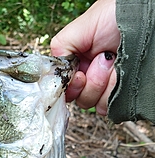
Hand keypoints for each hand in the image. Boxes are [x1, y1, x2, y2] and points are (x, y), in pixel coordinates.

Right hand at [51, 0, 119, 114]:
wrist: (141, 18)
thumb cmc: (113, 16)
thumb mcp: (78, 29)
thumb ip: (61, 49)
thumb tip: (52, 74)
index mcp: (78, 66)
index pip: (65, 91)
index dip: (71, 87)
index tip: (80, 76)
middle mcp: (90, 78)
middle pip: (80, 100)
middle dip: (91, 82)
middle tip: (102, 59)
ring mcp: (106, 87)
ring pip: (95, 105)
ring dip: (104, 83)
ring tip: (113, 61)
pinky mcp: (120, 94)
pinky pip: (111, 106)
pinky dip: (116, 89)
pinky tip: (120, 71)